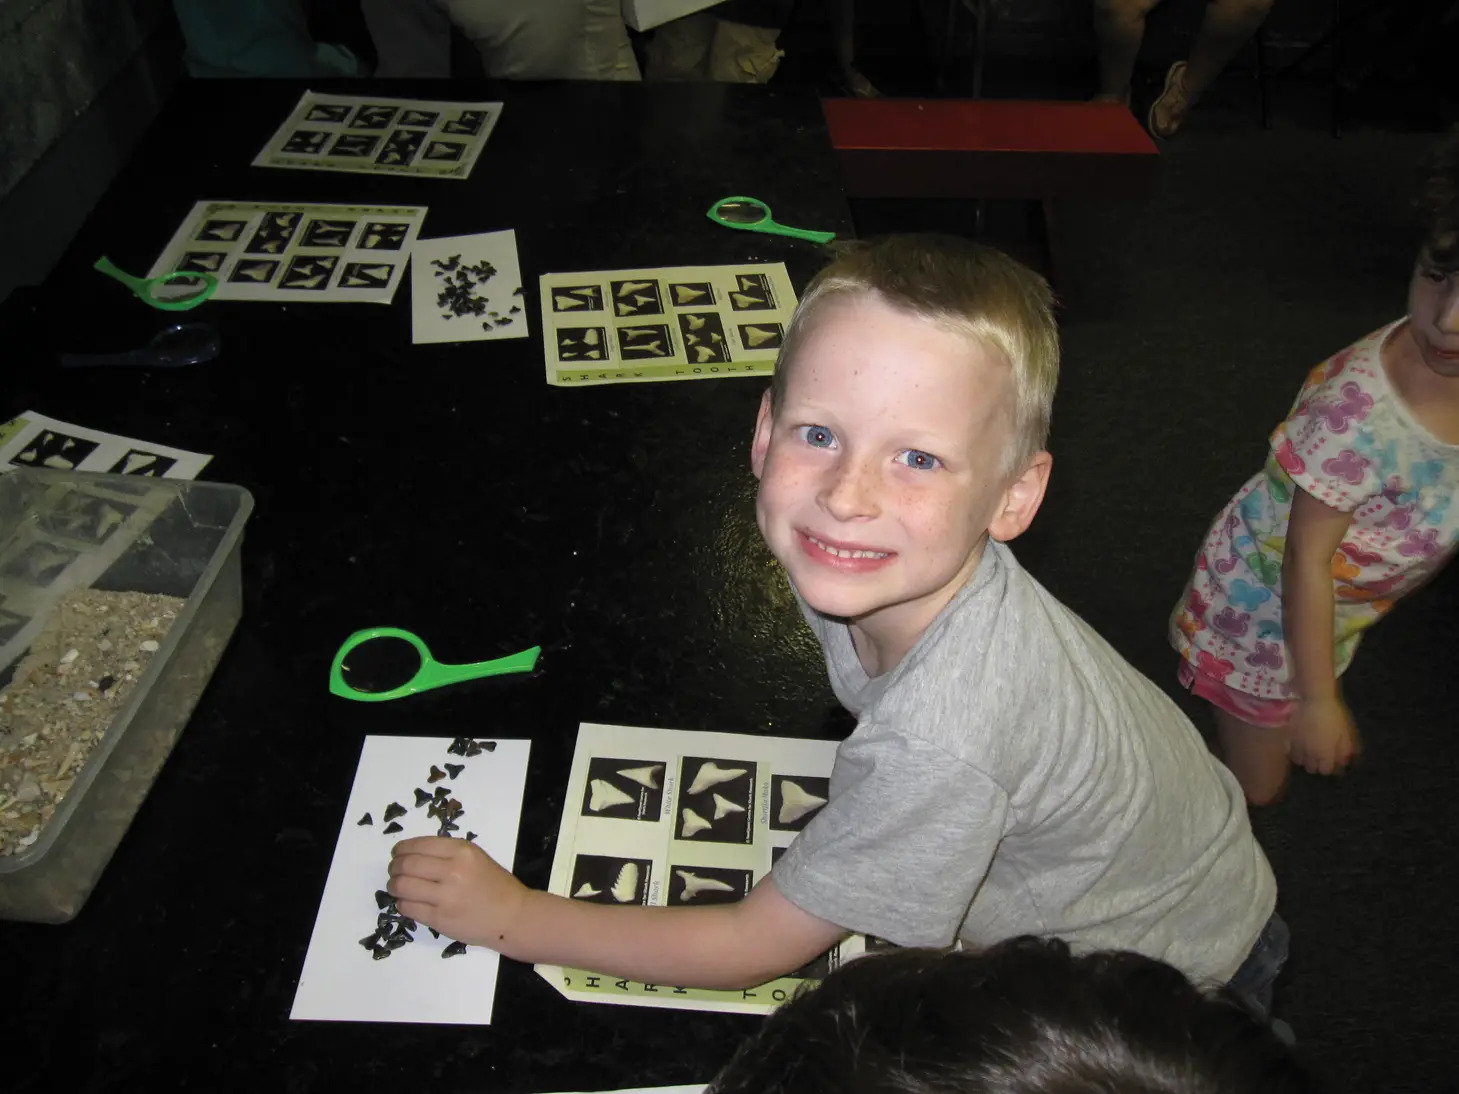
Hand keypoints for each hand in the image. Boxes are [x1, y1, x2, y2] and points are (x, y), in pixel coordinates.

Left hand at [388, 836, 527, 949]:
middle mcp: (452, 871)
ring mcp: (445, 896)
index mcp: (462, 851)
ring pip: (402, 886)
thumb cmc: (495, 885)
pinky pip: (408, 907)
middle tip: (394, 871)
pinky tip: (407, 901)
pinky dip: (402, 903)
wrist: (513, 916)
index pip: (418, 845)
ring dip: (394, 885)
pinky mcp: (439, 919)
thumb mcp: (476, 857)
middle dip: (395, 867)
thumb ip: (448, 853)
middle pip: (407, 864)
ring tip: (396, 887)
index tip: (397, 853)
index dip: (401, 849)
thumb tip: (411, 853)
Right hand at [1286, 694, 1360, 775]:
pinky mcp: (1288, 737)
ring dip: (1304, 759)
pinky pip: (1289, 749)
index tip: (1331, 761)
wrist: (1314, 699)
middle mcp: (1310, 753)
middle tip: (1320, 756)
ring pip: (1298, 761)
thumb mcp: (1345, 732)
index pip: (1325, 770)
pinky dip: (1294, 750)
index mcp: (1325, 753)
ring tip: (1308, 751)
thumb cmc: (1334, 716)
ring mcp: (1297, 745)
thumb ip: (1345, 749)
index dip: (1329, 767)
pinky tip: (1299, 744)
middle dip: (1316, 765)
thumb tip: (1344, 761)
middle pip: (1311, 768)